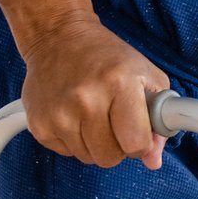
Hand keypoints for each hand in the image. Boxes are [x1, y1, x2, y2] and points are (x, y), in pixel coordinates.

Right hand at [15, 12, 173, 167]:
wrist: (58, 38)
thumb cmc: (107, 58)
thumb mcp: (145, 76)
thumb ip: (158, 120)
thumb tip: (153, 161)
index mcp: (119, 83)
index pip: (136, 143)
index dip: (141, 144)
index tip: (138, 132)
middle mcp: (87, 99)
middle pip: (110, 157)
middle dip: (117, 146)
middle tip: (114, 122)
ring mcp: (59, 113)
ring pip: (88, 158)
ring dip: (95, 144)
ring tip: (93, 114)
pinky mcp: (39, 124)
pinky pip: (66, 153)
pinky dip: (73, 140)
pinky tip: (74, 115)